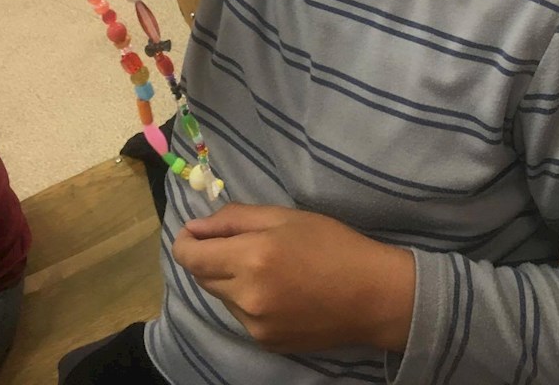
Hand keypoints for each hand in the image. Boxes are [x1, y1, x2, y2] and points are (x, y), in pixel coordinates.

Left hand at [172, 202, 414, 354]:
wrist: (371, 295)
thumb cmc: (332, 244)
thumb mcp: (285, 217)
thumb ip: (235, 219)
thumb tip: (197, 227)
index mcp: (252, 257)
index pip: (191, 256)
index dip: (186, 241)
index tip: (195, 232)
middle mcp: (247, 296)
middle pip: (202, 276)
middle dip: (210, 257)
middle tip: (240, 241)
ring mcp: (255, 325)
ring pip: (221, 296)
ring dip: (229, 279)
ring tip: (266, 265)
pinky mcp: (265, 341)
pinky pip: (240, 315)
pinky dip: (247, 299)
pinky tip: (277, 288)